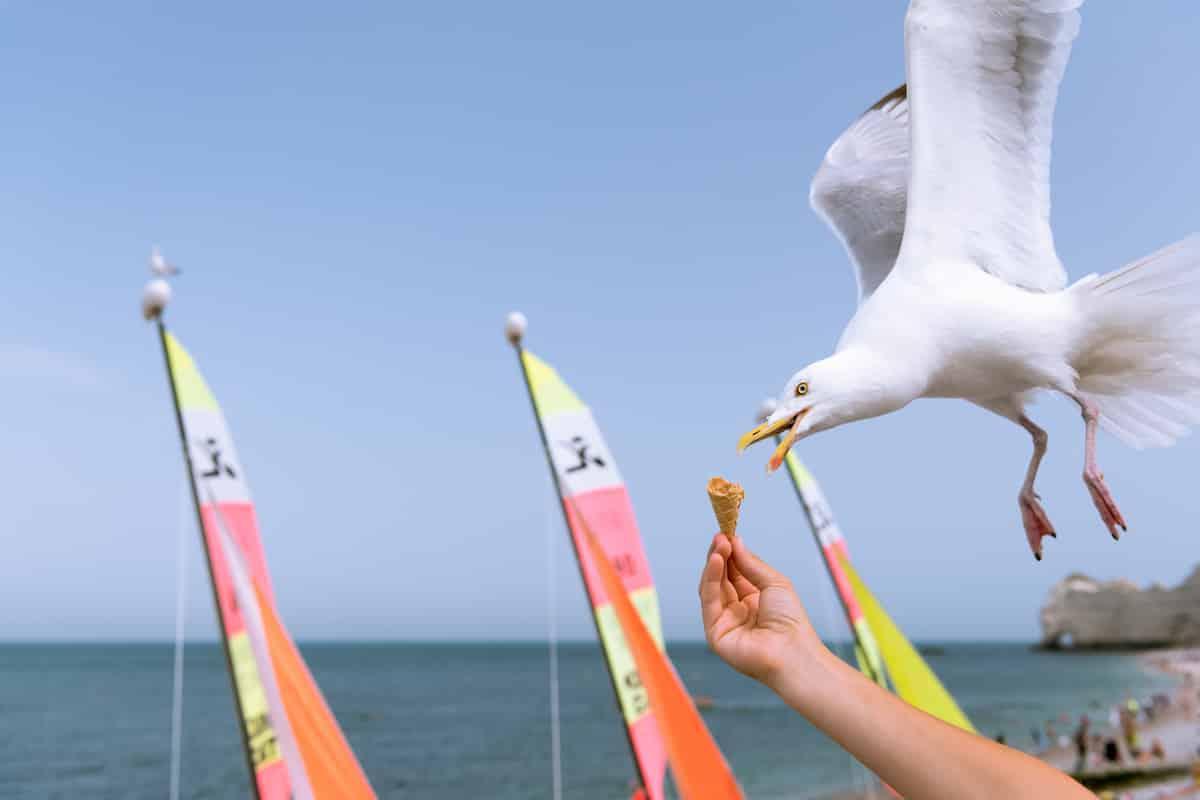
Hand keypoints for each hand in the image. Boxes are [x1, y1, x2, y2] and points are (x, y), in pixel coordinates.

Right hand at [699, 533, 822, 683]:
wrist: (793, 651)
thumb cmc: (791, 620)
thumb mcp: (774, 582)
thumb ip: (751, 564)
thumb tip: (735, 542)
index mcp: (752, 599)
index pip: (734, 572)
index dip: (730, 553)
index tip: (727, 533)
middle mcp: (736, 609)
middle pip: (721, 578)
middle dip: (720, 555)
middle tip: (721, 537)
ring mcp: (724, 620)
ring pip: (711, 587)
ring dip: (714, 564)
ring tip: (719, 545)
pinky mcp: (714, 631)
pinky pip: (708, 601)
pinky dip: (710, 579)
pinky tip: (717, 562)